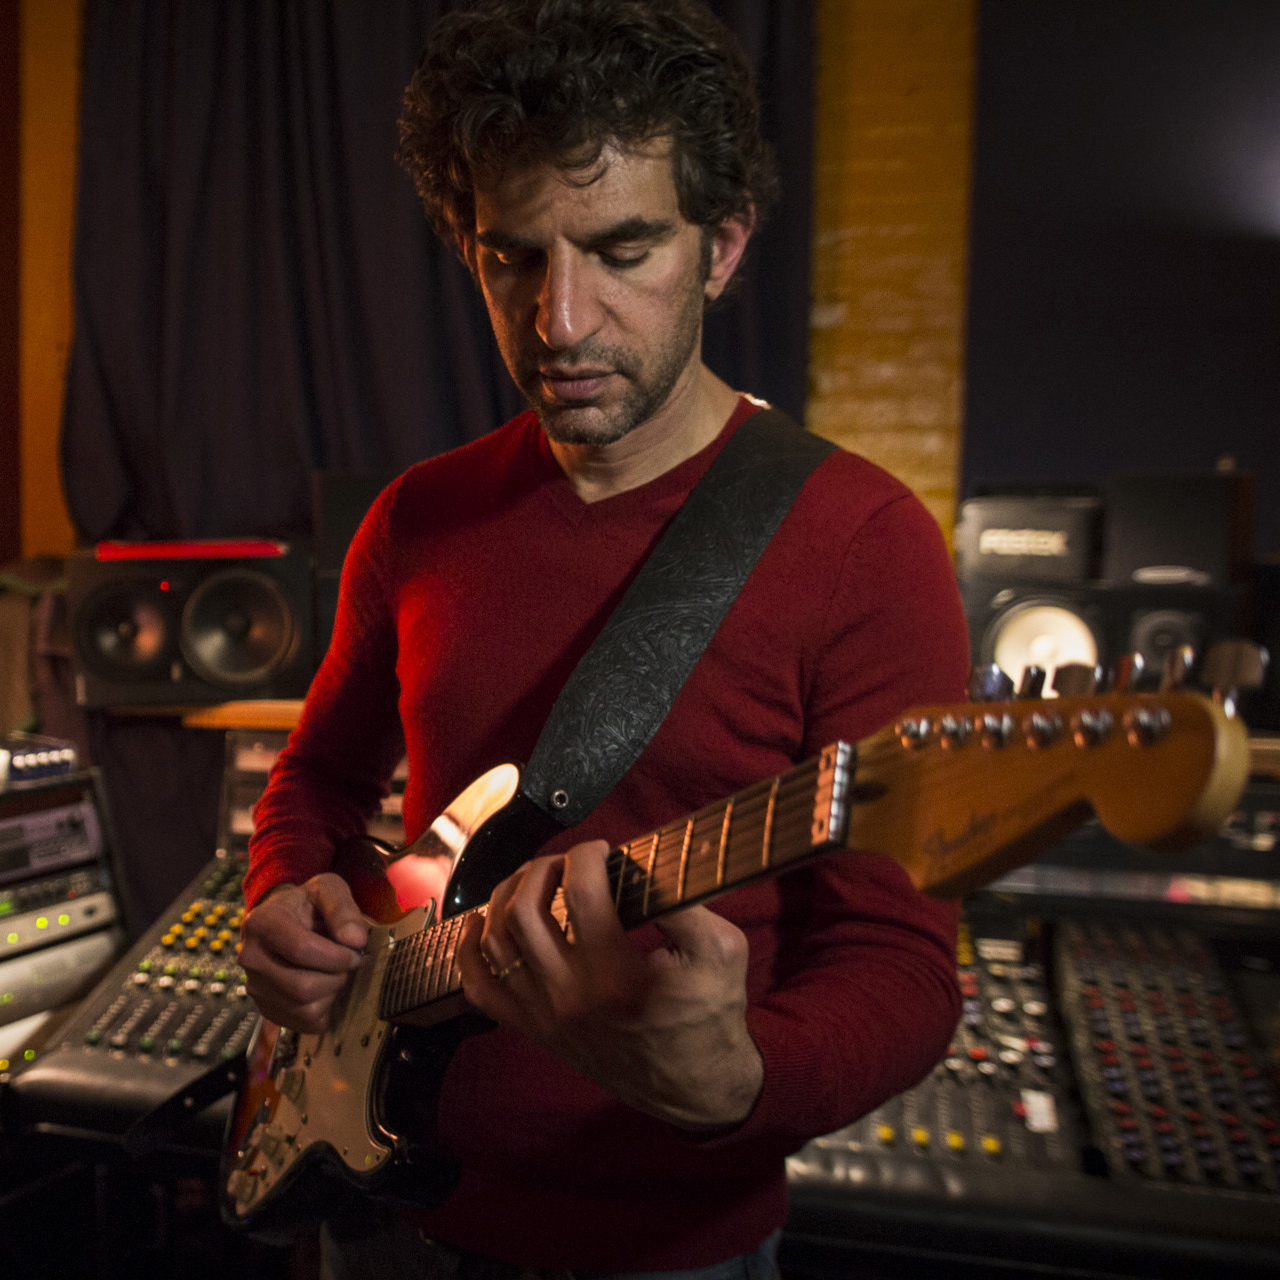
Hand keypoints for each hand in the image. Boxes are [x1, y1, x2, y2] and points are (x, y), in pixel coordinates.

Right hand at [239, 874, 367, 1031]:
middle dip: (336, 976)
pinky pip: (303, 1022)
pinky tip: (325, 986)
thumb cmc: (309, 905)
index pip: (301, 950)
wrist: (285, 920)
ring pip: (304, 1008)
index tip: (354, 950)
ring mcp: (255, 987)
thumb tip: (355, 940)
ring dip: (331, 992)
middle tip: (347, 962)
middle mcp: (250, 958)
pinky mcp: (265, 1009)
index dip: (337, 955)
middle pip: (302, 987)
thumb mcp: (328, 890)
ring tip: (334, 971)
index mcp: (262, 923)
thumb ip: (343, 909)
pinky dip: (324, 1009)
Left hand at [458, 840, 762, 1129]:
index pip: (580, 891)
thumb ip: (686, 904)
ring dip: (506, 897)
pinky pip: (480, 990)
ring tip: (533, 880)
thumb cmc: (711, 1014)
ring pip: (495, 942)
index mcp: (617, 975)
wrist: (697, 1087)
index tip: (601, 848)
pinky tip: (480, 922)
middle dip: (541, 868)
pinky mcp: (536, 1031)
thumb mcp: (721, 951)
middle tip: (567, 861)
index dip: (587, 855)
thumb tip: (648, 863)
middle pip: (525, 910)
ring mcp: (546, 1017)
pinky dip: (469, 951)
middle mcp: (571, 997)